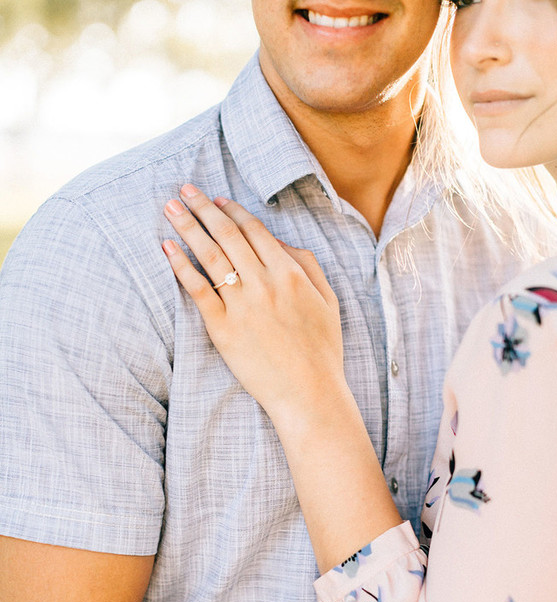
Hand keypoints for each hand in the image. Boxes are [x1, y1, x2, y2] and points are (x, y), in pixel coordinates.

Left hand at [162, 185, 345, 421]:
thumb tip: (279, 242)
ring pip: (210, 256)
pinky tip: (167, 248)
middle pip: (227, 235)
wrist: (309, 394)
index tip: (216, 199)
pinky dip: (181, 266)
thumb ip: (307, 265)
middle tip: (184, 190)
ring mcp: (241, 306)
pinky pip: (197, 290)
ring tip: (170, 208)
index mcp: (290, 273)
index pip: (255, 231)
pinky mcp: (223, 329)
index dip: (232, 211)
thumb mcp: (327, 300)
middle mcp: (264, 283)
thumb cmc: (321, 350)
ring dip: (187, 227)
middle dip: (203, 208)